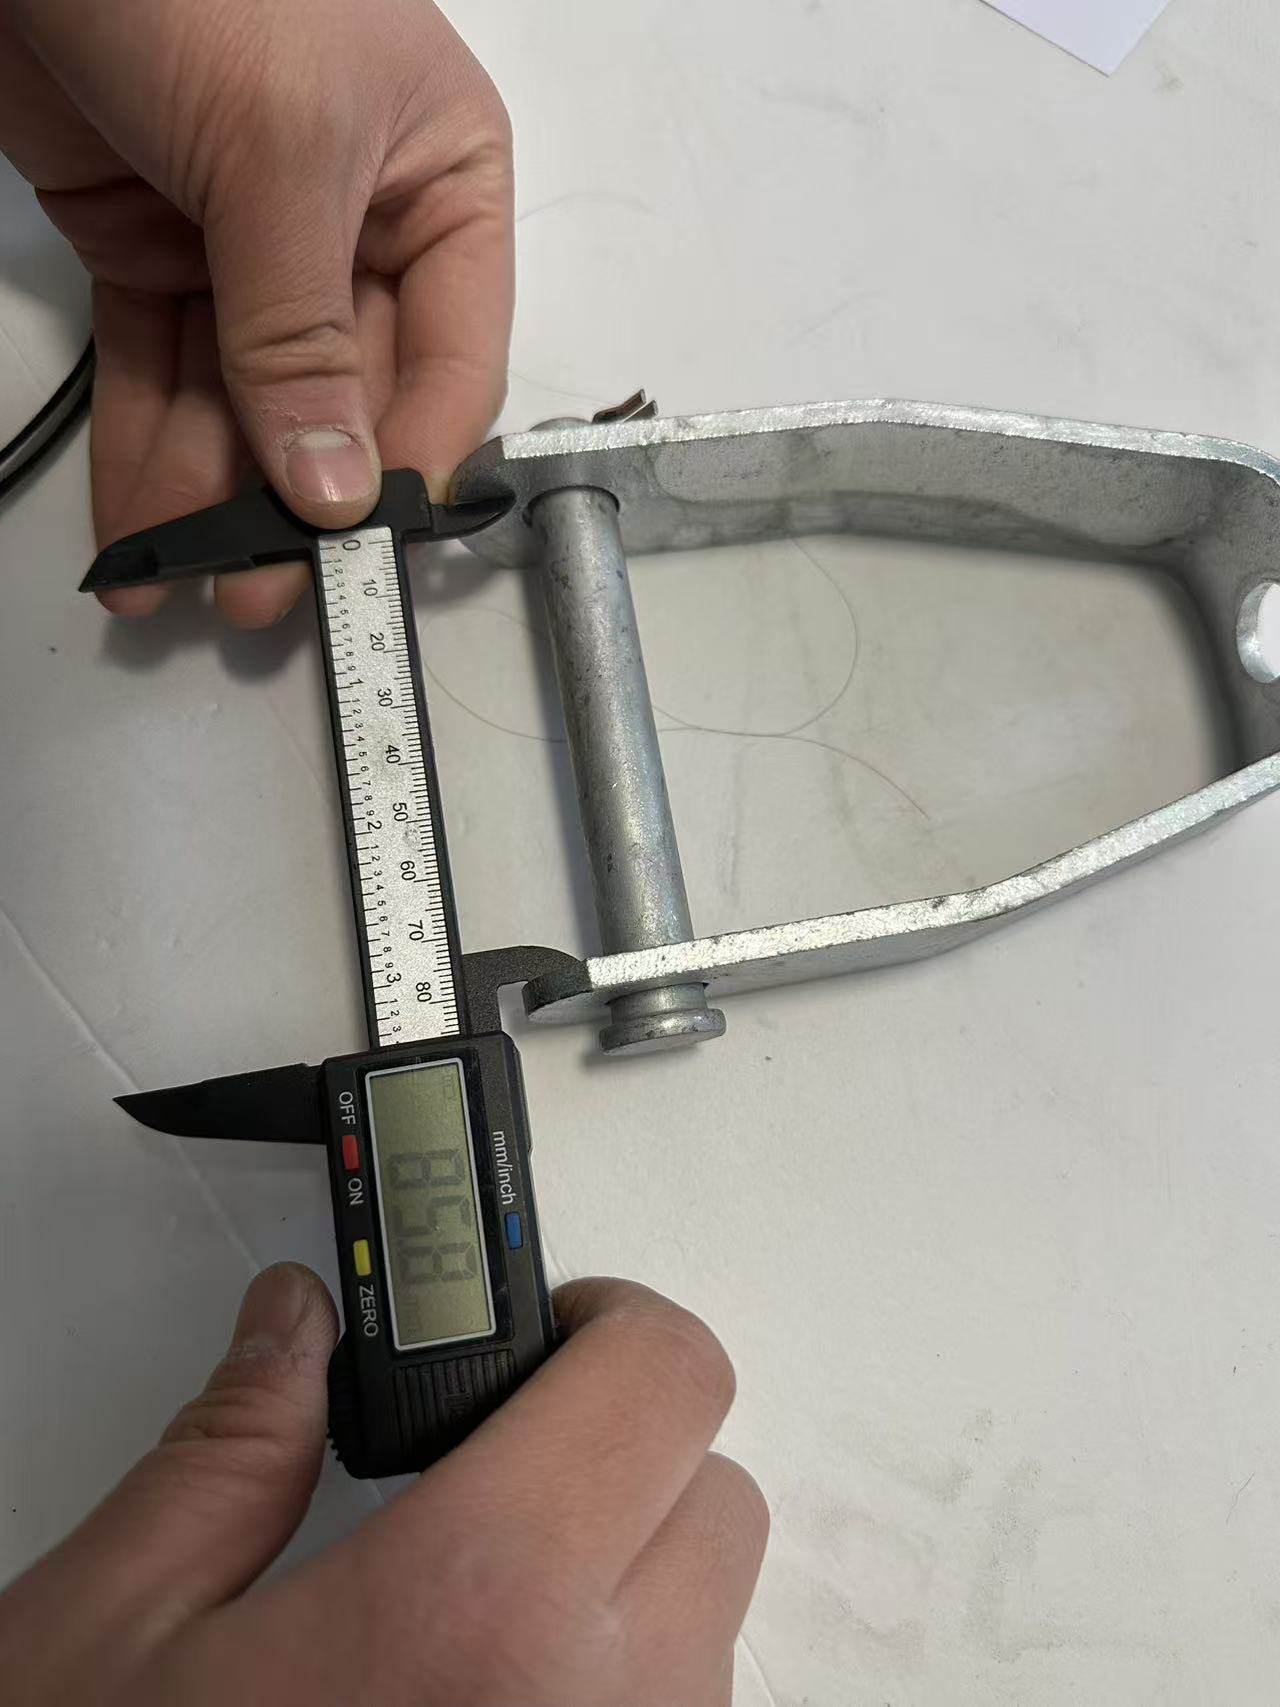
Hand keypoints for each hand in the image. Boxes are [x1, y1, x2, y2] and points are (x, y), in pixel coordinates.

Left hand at [0, 0, 511, 624]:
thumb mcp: (281, 154)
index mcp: (441, 180)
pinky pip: (163, 370)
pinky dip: (149, 449)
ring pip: (245, 399)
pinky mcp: (156, 244)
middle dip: (296, 497)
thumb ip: (305, 334)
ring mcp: (254, 239)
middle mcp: (360, 221)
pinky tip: (140, 528)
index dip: (411, 458)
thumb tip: (337, 485)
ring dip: (214, 495)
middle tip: (260, 590)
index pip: (454, 358)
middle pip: (345, 395)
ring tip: (183, 582)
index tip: (362, 542)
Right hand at [0, 1266, 767, 1705]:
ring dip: (625, 1594)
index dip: (612, 1326)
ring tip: (471, 1627)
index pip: (666, 1379)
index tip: (550, 1335)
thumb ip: (227, 1453)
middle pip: (716, 1501)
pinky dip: (621, 1703)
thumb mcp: (105, 1641)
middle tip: (499, 1474)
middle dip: (619, 1458)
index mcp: (472, 1613)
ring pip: (713, 1637)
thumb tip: (293, 1332)